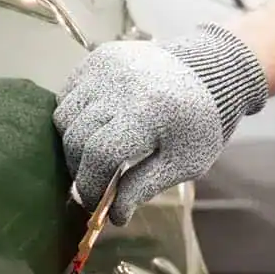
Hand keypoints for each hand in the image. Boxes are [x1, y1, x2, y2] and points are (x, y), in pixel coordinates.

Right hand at [53, 25, 268, 225]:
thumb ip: (144, 186)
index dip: (92, 186)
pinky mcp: (98, 57)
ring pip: (64, 116)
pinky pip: (67, 94)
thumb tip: (114, 216)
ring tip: (94, 158)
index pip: (100, 155)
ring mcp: (105, 66)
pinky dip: (74, 117)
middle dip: (80, 170)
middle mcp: (120, 85)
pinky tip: (95, 129)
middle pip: (76, 137)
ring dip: (72, 144)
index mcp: (147, 113)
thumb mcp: (183, 163)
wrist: (210, 73)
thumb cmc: (200, 125)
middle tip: (93, 186)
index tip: (96, 205)